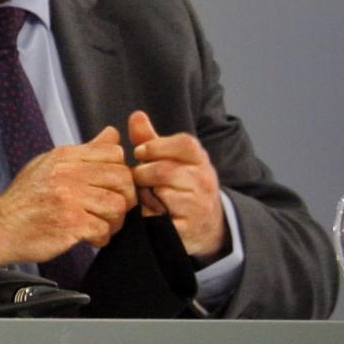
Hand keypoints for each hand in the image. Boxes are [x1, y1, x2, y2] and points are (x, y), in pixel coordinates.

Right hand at [0, 126, 137, 264]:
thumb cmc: (25, 199)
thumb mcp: (49, 164)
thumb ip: (84, 151)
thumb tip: (112, 133)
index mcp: (64, 156)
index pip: (114, 152)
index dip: (120, 171)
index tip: (110, 186)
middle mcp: (67, 173)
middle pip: (122, 178)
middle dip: (124, 197)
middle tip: (111, 209)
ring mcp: (69, 198)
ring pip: (117, 205)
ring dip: (114, 221)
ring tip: (100, 224)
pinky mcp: (70, 223)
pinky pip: (104, 229)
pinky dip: (101, 237)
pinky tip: (90, 237)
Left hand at [128, 110, 226, 259]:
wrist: (206, 224)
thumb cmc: (180, 185)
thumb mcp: (170, 160)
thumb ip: (150, 139)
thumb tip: (136, 115)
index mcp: (200, 160)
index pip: (184, 143)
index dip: (155, 146)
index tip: (141, 153)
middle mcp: (204, 181)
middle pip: (165, 170)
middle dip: (143, 173)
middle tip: (138, 178)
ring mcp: (198, 206)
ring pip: (161, 194)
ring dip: (144, 194)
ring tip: (145, 194)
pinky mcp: (188, 228)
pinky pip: (158, 218)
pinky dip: (147, 214)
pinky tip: (149, 212)